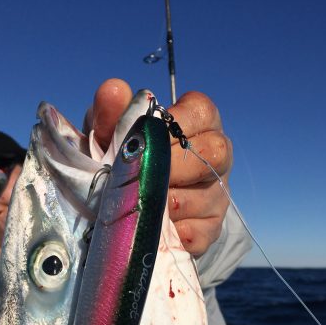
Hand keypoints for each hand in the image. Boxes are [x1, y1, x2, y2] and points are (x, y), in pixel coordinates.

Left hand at [88, 79, 232, 255]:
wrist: (119, 211)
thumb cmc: (120, 162)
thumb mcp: (108, 137)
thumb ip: (110, 114)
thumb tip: (114, 90)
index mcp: (195, 124)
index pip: (204, 111)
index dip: (178, 121)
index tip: (151, 133)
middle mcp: (214, 158)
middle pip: (217, 152)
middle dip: (176, 165)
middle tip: (143, 175)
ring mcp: (216, 196)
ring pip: (210, 196)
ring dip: (170, 203)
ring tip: (141, 205)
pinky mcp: (210, 230)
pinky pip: (200, 233)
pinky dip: (173, 234)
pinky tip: (151, 231)